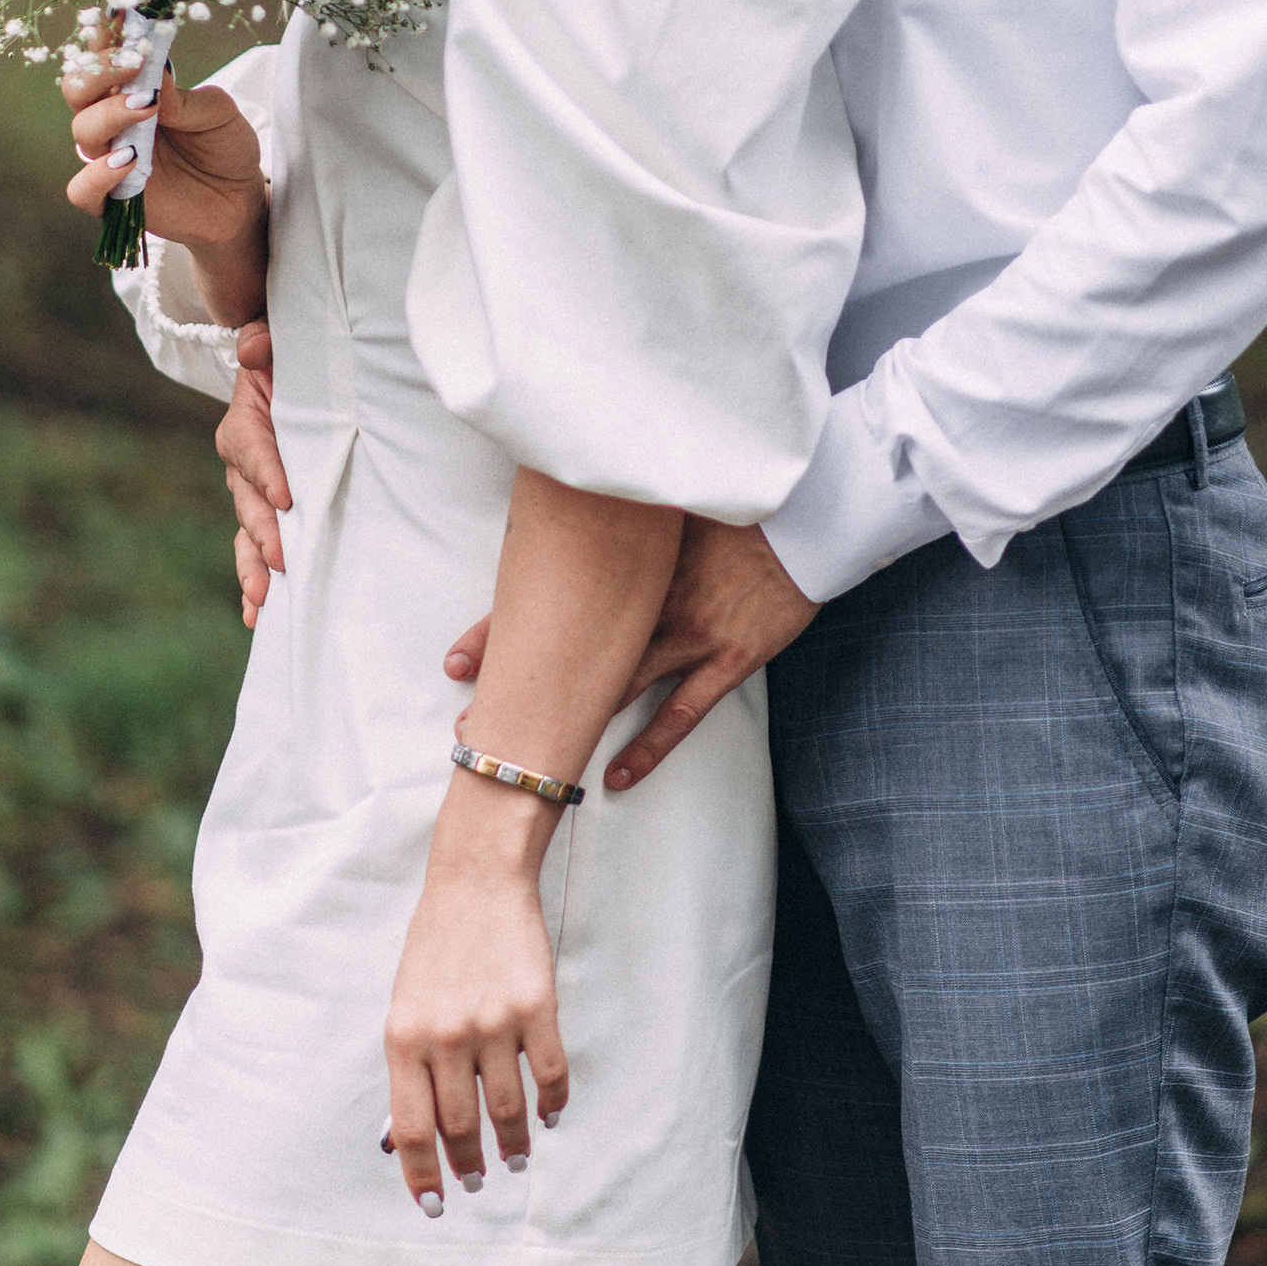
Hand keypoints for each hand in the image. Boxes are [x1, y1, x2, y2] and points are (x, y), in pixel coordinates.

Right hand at [60, 42, 263, 258]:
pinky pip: (81, 188)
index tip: (122, 13)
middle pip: (78, 87)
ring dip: (109, 115)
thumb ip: (184, 97)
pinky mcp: (111, 197)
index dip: (106, 33)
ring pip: (82, 129)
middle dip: (99, 70)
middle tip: (134, 62)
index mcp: (134, 89)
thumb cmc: (225, 147)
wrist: (239, 201)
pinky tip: (126, 162)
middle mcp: (113, 119)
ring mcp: (108, 157)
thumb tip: (152, 69)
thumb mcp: (218, 114)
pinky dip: (97, 174)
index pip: (105, 55)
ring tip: (146, 112)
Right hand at [216, 321, 289, 628]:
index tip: (287, 499)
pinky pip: (257, 550)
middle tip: (282, 560)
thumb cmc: (295, 361)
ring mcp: (253, 495)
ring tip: (261, 602)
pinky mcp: (267, 516)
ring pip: (248, 534)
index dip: (266, 472)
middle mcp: (243, 464)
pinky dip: (256, 582)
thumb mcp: (282, 343)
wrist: (296, 381)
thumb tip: (254, 346)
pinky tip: (258, 615)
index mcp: (246, 422)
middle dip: (263, 534)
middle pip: (249, 502)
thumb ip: (265, 341)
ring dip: (253, 569)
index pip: (251, 448)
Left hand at [383, 779, 570, 1215]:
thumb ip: (409, 1069)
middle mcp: (447, 1036)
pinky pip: (549, 1073)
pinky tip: (550, 1115)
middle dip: (471, 1165)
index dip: (423, 1177)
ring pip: (507, 1109)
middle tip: (480, 1180)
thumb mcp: (403, 1006)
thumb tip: (406, 1140)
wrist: (476, 880)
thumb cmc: (434, 946)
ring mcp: (493, 1021)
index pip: (412, 1130)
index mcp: (404, 1038)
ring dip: (513, 1143)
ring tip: (516, 1157)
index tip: (434, 1205)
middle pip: (461, 1127)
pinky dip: (552, 1103)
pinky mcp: (535, 1005)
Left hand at [439, 516, 819, 793]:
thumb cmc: (738, 493)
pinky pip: (681, 712)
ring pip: (616, 687)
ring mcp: (689, 632)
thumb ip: (620, 505)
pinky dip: (647, 747)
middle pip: (571, 653)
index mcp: (628, 557)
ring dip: (570, 722)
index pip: (548, 598)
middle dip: (520, 691)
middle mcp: (649, 601)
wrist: (810, 504)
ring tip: (525, 759)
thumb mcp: (671, 488)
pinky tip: (614, 776)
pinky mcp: (730, 656)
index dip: (501, 631)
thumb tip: (573, 488)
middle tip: (468, 728)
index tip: (456, 659)